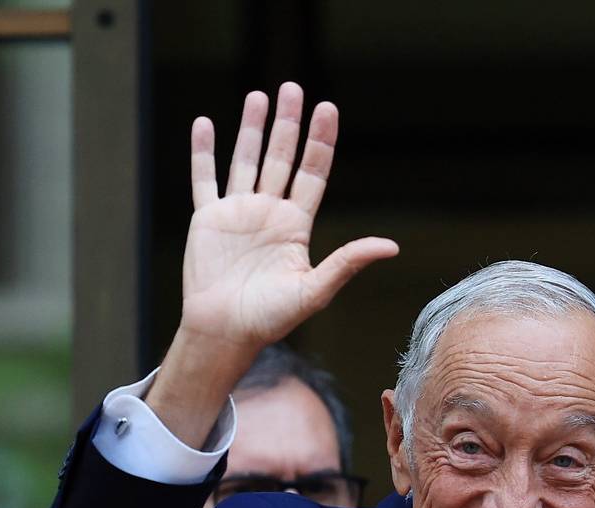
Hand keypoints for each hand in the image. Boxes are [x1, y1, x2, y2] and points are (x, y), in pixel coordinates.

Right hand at [149, 84, 395, 446]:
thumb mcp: (314, 291)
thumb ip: (347, 263)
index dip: (320, 141)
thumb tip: (390, 246)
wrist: (224, 333)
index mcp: (295, 225)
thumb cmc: (269, 319)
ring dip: (252, 129)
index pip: (312, 172)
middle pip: (281, 157)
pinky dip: (203, 153)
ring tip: (259, 96)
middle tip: (293, 87)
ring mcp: (237, 213)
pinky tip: (205, 125)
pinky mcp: (207, 220)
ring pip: (246, 160)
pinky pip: (204, 180)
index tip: (327, 109)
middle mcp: (268, 213)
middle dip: (288, 122)